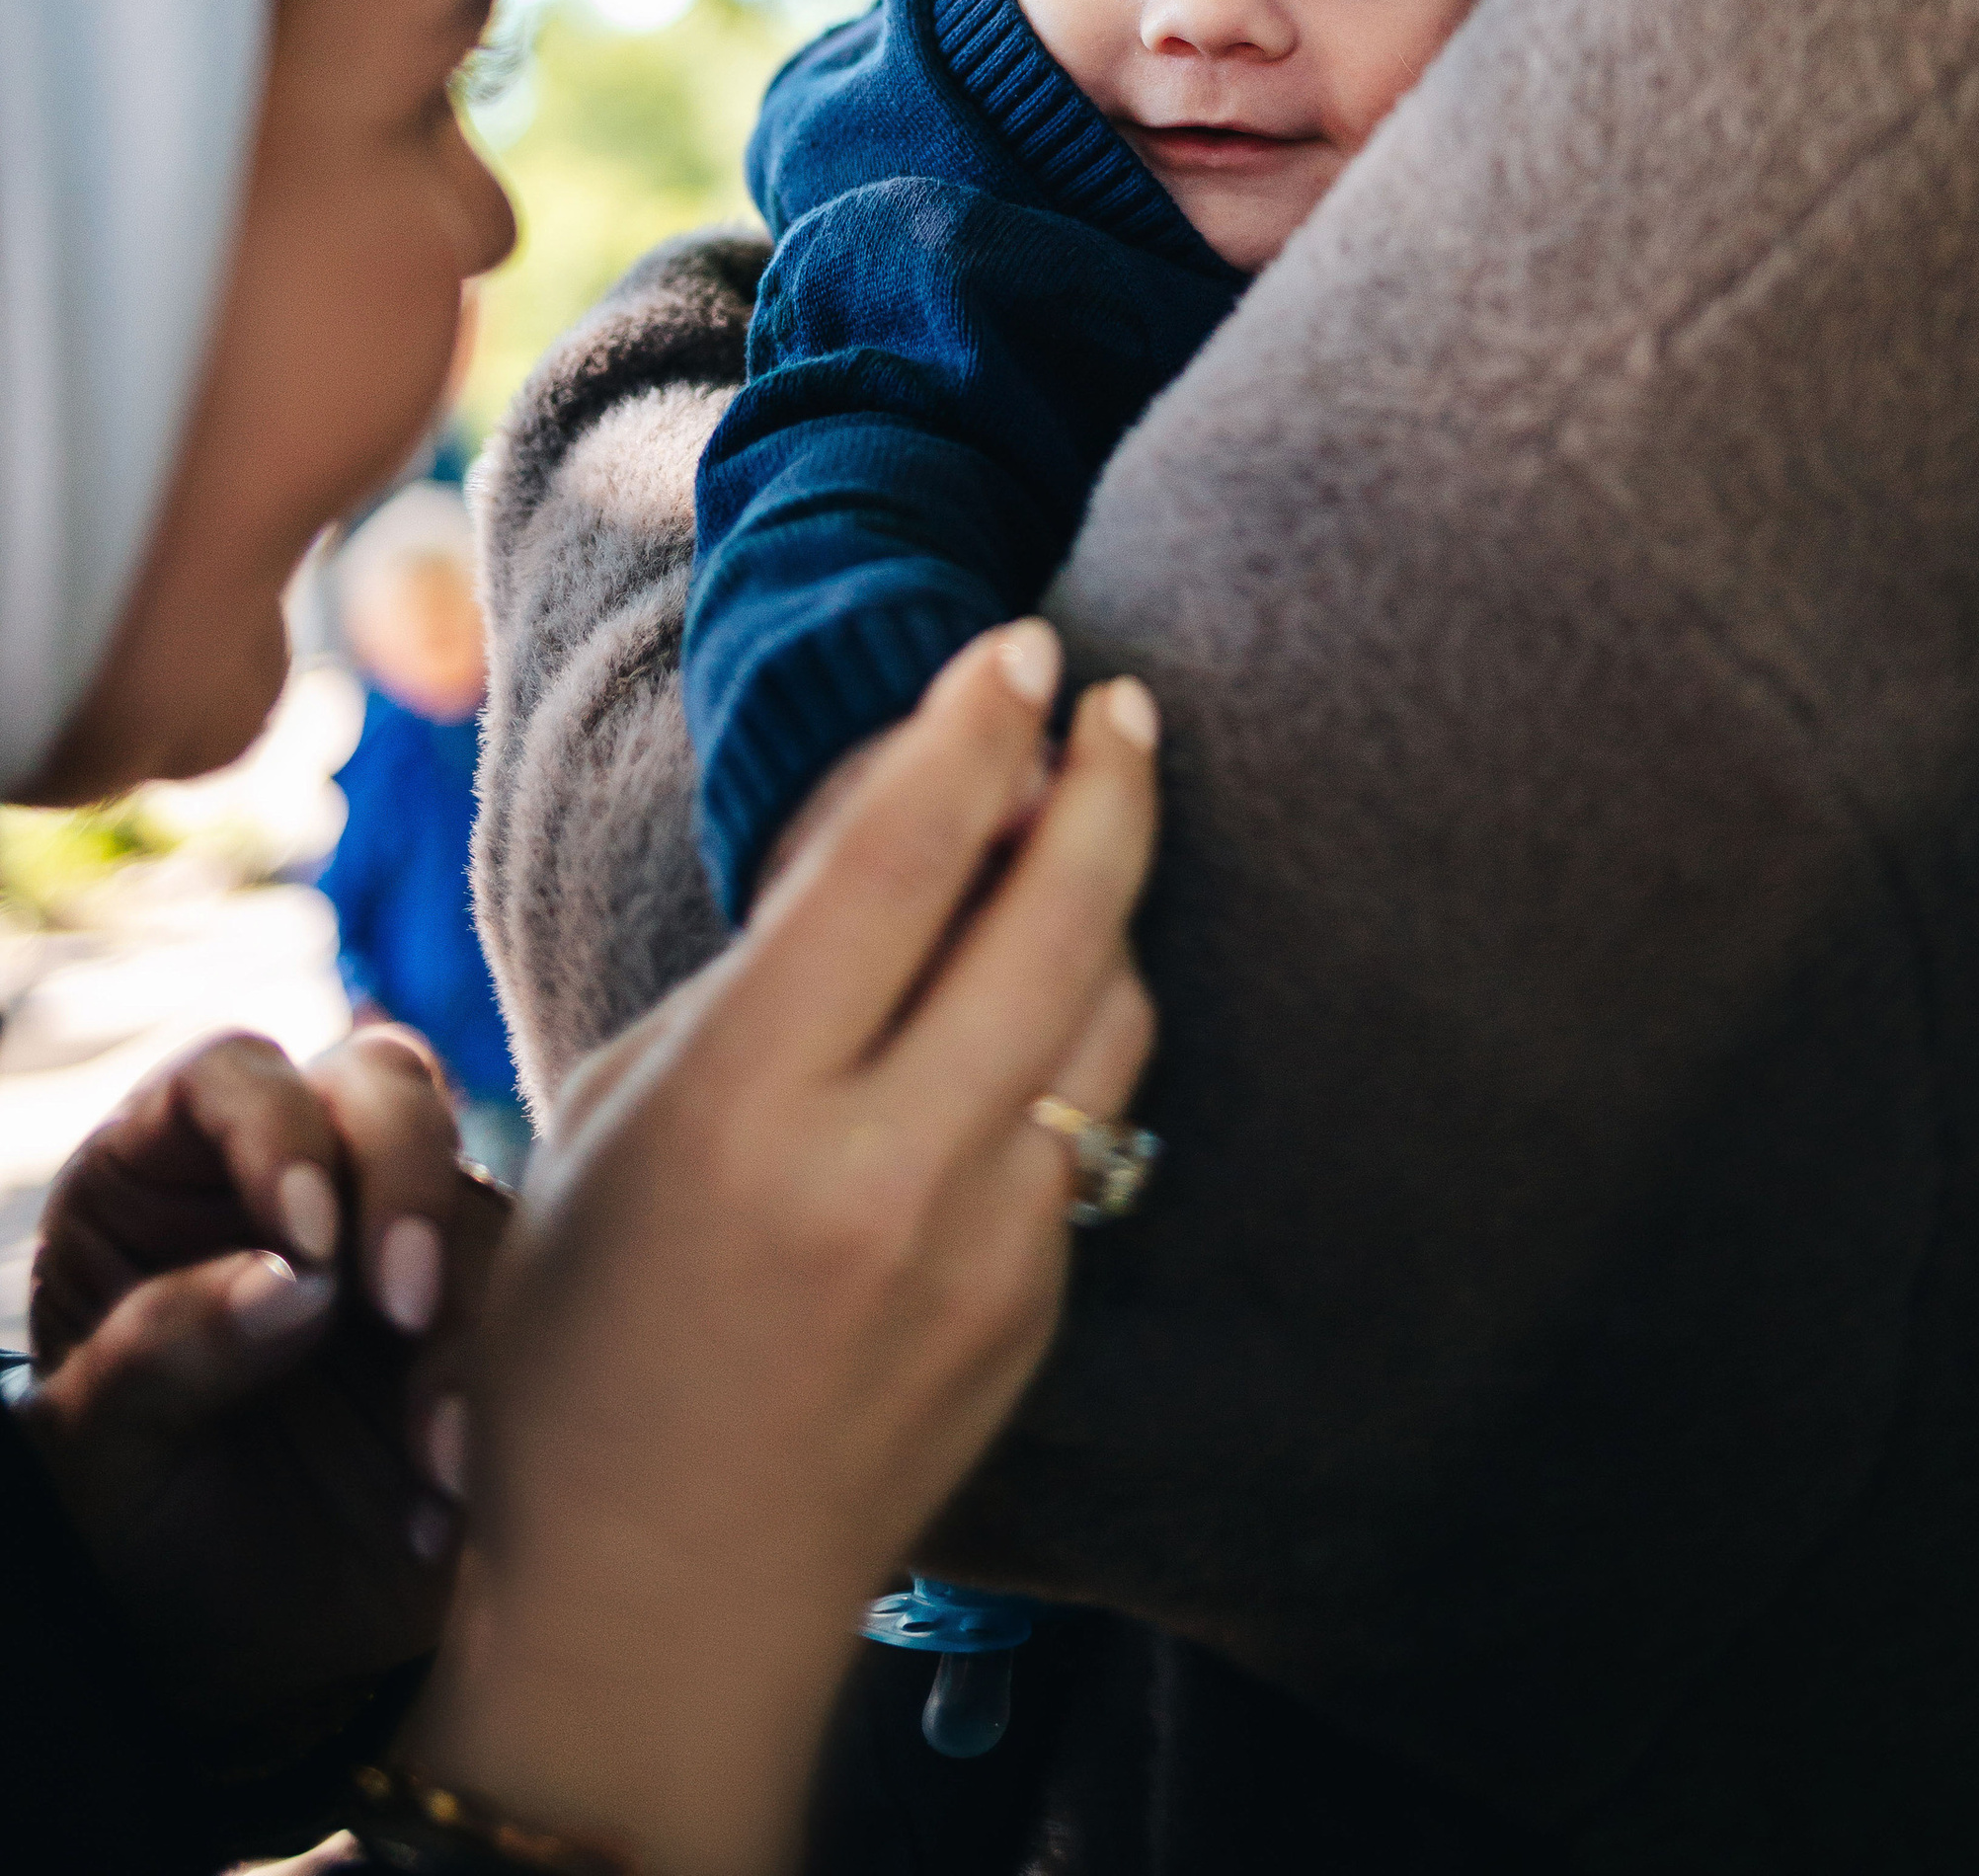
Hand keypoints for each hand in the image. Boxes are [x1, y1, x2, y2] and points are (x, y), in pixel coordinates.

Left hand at [18, 1026, 505, 1727]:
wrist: (224, 1652)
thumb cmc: (128, 1531)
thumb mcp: (93, 1457)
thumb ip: (160, 1353)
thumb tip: (293, 1282)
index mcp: (168, 1178)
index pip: (233, 1079)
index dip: (278, 1130)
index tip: (305, 1240)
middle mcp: (299, 1179)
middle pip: (379, 1088)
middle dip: (405, 1178)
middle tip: (403, 1306)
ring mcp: (400, 1239)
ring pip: (475, 1191)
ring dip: (467, 1311)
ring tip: (433, 1455)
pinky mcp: (484, 1315)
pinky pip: (535, 1304)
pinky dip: (507, 1387)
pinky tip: (451, 1493)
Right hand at [405, 617, 1158, 1875]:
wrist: (655, 1611)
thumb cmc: (580, 1344)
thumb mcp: (617, 1119)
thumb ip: (762, 971)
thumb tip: (892, 810)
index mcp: (746, 1112)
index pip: (901, 861)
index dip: (973, 729)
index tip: (1024, 643)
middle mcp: (885, 1175)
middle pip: (1058, 918)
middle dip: (1107, 780)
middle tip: (1121, 699)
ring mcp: (983, 1256)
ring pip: (1111, 1018)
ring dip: (1113, 904)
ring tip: (1086, 828)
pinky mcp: (1037, 1316)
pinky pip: (1093, 1129)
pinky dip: (1082, 1034)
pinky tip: (1051, 990)